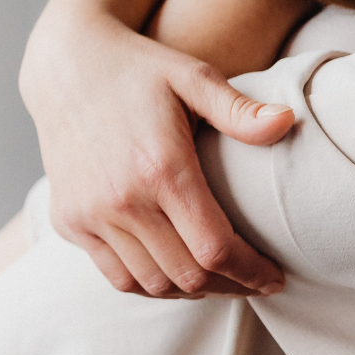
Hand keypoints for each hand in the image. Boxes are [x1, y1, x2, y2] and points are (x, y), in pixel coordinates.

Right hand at [22, 11, 292, 297]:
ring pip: (152, 284)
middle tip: (254, 281)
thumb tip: (289, 121)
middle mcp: (122, 199)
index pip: (215, 249)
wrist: (64, 64)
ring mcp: (90, 214)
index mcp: (161, 168)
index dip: (252, 273)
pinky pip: (116, 275)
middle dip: (230, 287)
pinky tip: (174, 270)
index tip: (274, 278)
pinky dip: (150, 283)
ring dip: (192, 290)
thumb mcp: (192, 76)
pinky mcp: (68, 220)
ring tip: (219, 278)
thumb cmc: (138, 68)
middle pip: (188, 276)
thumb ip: (239, 109)